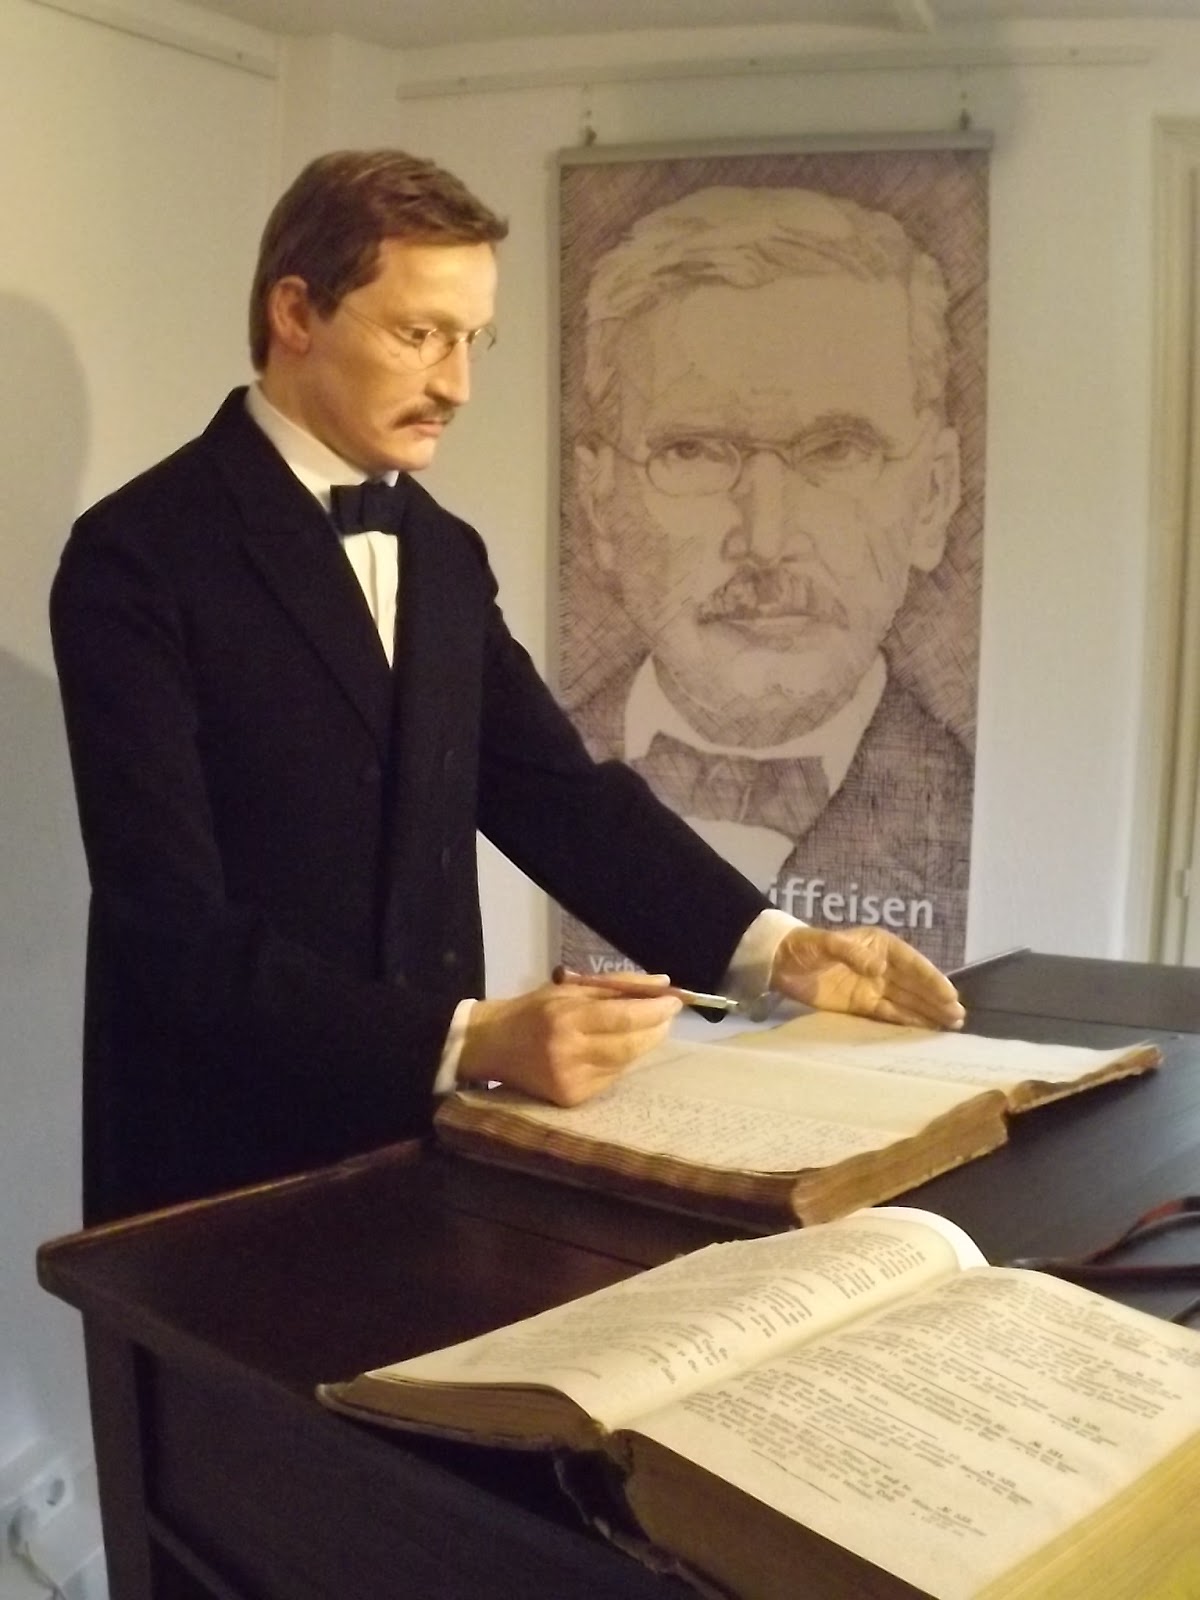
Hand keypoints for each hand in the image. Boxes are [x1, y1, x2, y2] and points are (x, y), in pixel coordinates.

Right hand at [459, 976, 682, 1104]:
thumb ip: (618, 985)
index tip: (675, 1000)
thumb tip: (662, 984)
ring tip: (644, 1028)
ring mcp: (570, 1081)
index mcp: (566, 1018)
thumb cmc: (534, 1010)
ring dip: (641, 1044)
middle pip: (630, 1045)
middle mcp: (568, 1053)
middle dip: (656, 1030)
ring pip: (624, 1063)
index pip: (623, 1017)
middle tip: (667, 1016)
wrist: (493, 1045)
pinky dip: (620, 1061)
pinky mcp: (571, 1099)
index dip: (655, 1010)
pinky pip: (611, 1078)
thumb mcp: (571, 988)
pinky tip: (613, 1048)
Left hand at [771, 926, 964, 1030]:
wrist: (778, 962)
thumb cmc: (803, 945)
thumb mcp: (824, 943)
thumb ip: (850, 953)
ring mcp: (873, 987)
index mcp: (879, 945)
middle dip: (936, 1000)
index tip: (950, 994)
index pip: (912, 963)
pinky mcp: (861, 1005)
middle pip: (914, 985)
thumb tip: (879, 969)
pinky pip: (888, 1014)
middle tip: (958, 1017)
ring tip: (951, 1026)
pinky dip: (906, 1022)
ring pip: (906, 1001)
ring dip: (927, 1013)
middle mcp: (882, 966)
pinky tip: (924, 1030)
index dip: (932, 979)